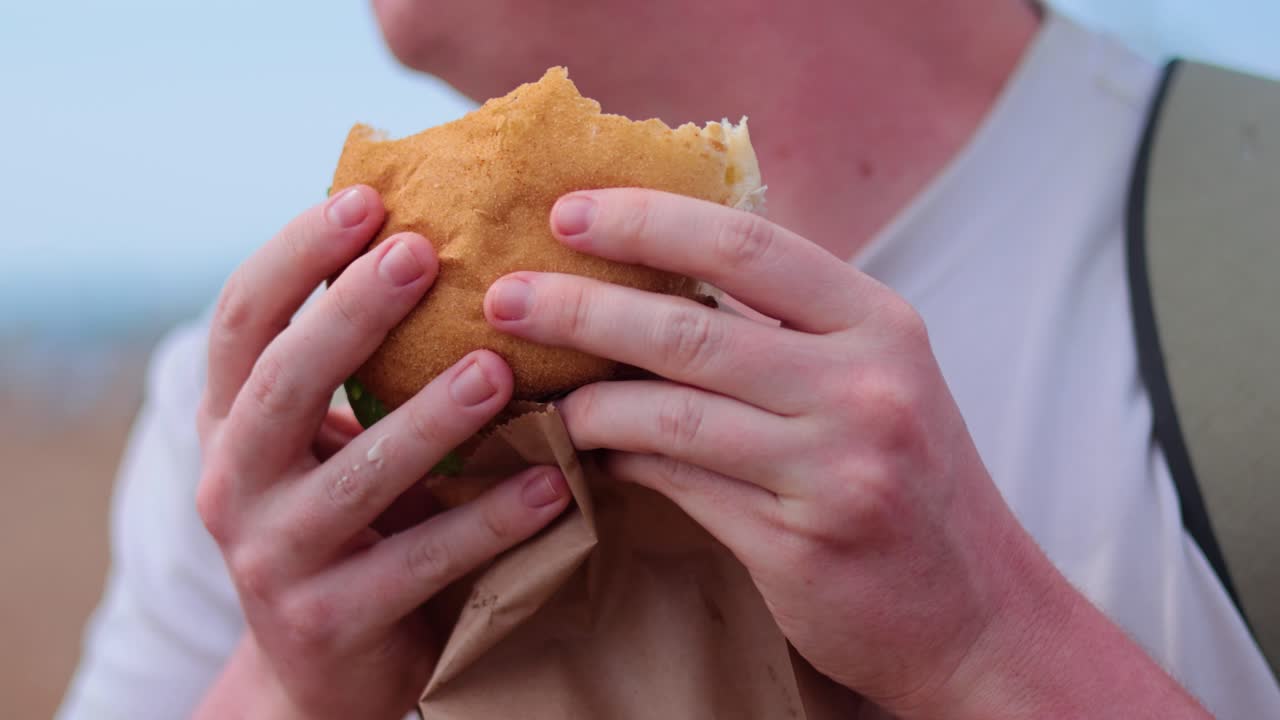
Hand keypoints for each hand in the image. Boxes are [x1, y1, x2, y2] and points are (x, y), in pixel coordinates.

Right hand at [193, 186, 570, 719]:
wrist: (322, 668)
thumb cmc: (350, 522)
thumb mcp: (332, 441)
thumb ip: (363, 369)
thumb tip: (453, 244)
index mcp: (230, 421)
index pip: (241, 319)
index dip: (294, 255)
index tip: (365, 199)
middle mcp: (231, 482)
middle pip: (279, 383)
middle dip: (349, 315)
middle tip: (419, 254)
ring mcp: (272, 557)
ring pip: (353, 477)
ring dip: (427, 421)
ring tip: (496, 373)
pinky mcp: (328, 621)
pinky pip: (418, 563)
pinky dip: (487, 522)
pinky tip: (551, 484)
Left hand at [482, 190, 1208, 717]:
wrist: (979, 614)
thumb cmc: (910, 479)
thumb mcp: (874, 378)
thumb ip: (788, 326)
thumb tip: (656, 281)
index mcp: (880, 324)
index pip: (747, 245)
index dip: (647, 222)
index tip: (569, 213)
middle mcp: (864, 386)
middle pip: (691, 328)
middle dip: (581, 307)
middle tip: (509, 299)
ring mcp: (836, 468)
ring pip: (671, 414)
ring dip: (589, 402)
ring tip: (545, 393)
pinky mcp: (800, 544)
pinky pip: (682, 488)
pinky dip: (625, 465)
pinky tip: (594, 454)